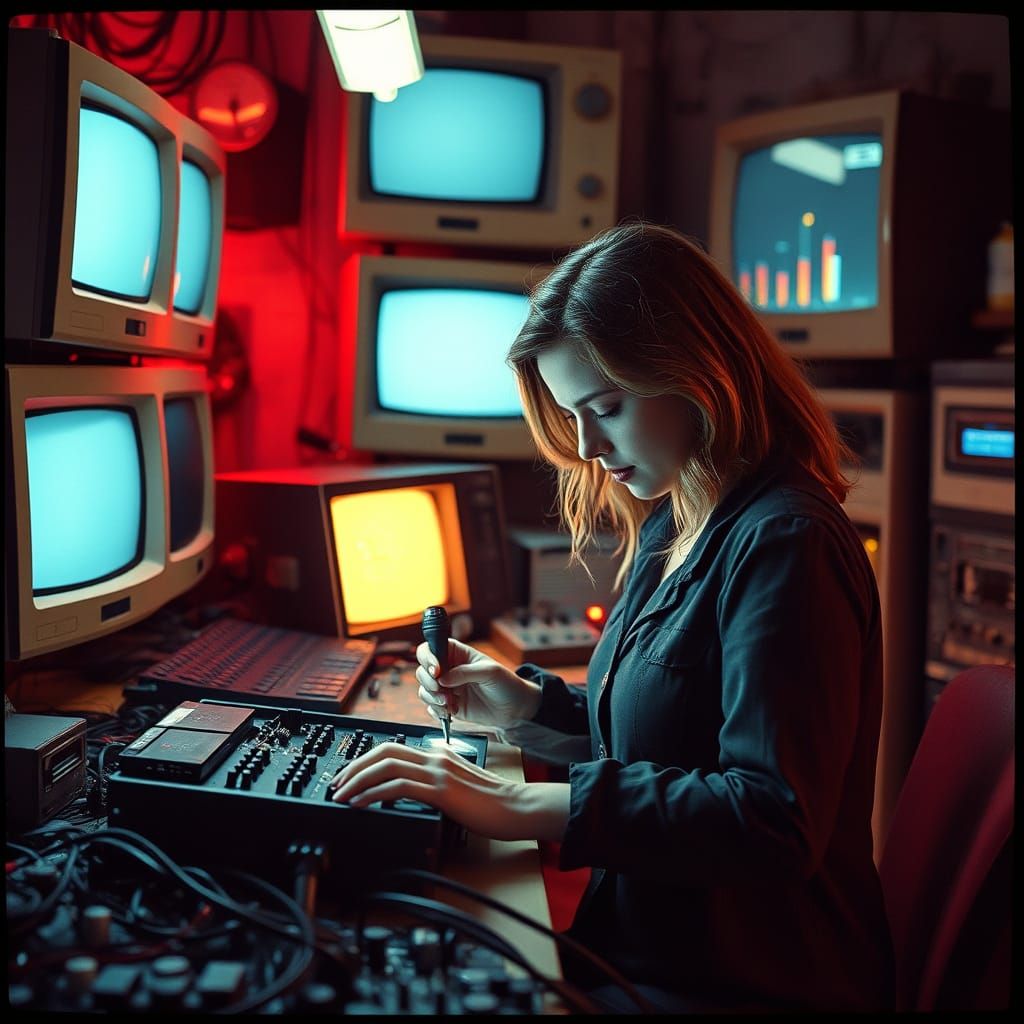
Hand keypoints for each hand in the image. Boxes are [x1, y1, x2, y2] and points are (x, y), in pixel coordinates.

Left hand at [328, 740, 526, 839]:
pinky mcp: (441, 790)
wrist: (516, 806)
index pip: (394, 747)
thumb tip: (416, 786)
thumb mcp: (460, 782)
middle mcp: (435, 757)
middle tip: (337, 783)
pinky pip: (398, 787)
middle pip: (384, 750)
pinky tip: (361, 803)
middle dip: (354, 765)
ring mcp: (437, 772)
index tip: (350, 775)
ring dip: (357, 780)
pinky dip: (373, 794)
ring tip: (341, 795)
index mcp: (438, 753)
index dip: (366, 759)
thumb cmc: (492, 800)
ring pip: (386, 766)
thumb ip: (439, 777)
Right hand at [415, 639, 541, 730]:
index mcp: (457, 654)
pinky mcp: (449, 705)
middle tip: (443, 692)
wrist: (515, 708)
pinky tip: (451, 712)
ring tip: (450, 704)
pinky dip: (436, 711)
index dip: (428, 658)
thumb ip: (465, 672)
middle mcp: (449, 670)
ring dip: (432, 699)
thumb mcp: (490, 672)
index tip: (436, 671)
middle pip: (422, 671)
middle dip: (429, 683)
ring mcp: (448, 688)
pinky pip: (432, 708)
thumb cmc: (506, 683)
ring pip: (425, 690)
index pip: (431, 649)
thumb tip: (443, 678)